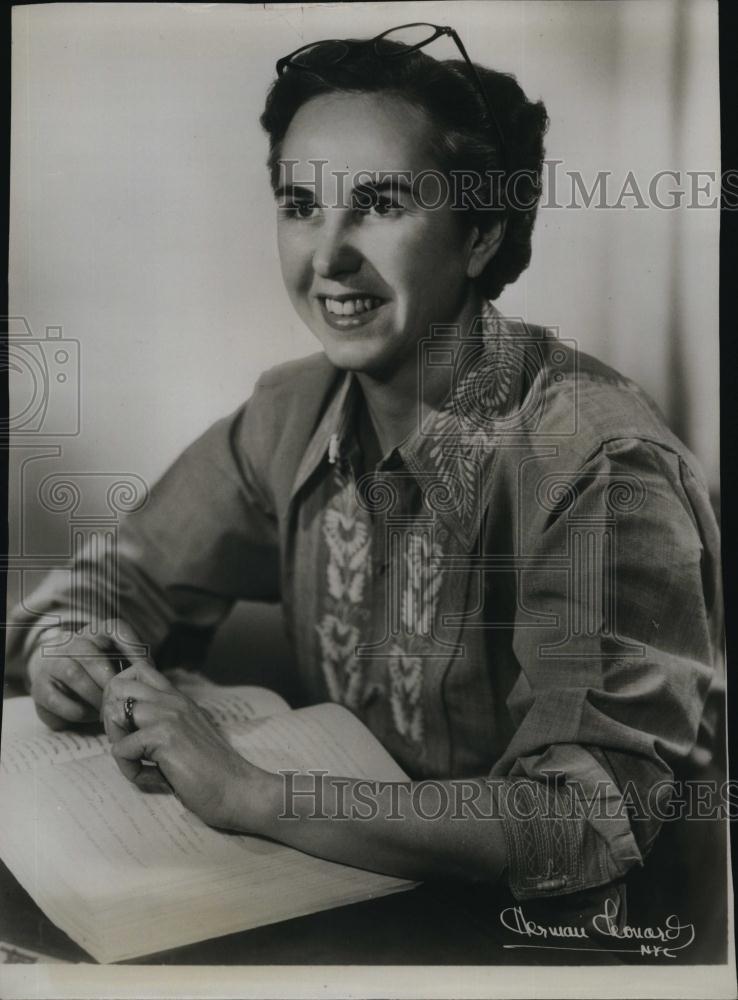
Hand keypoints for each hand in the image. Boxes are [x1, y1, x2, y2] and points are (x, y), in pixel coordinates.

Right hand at [27, 619, 151, 730]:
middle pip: (91, 653)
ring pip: (73, 673)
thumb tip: (153, 676)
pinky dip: (76, 710)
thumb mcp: (119, 665)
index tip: (147, 667)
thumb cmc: (99, 675)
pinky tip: (89, 716)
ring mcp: (52, 663)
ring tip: (107, 711)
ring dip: (93, 695)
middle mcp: (72, 642)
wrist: (58, 681)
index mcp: (96, 633)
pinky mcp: (39, 686)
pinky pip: (56, 698)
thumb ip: (136, 666)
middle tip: (123, 698)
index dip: (133, 646)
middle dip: (110, 679)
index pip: (116, 628)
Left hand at [102, 661, 264, 829]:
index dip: (119, 692)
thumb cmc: (211, 771)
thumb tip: (124, 728)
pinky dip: (129, 769)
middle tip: (125, 742)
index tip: (126, 722)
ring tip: (138, 762)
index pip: (139, 669)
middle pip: (119, 686)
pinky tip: (153, 777)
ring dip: (119, 743)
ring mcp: (169, 715)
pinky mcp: (165, 737)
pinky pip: (121, 749)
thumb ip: (161, 724)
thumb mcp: (185, 736)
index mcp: (178, 698)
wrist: (237, 789)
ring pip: (117, 714)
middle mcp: (173, 700)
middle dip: (110, 716)